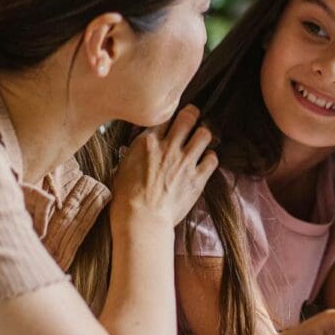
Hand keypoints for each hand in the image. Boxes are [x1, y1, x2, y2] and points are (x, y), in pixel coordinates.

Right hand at [109, 105, 217, 228]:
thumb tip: (139, 149)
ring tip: (200, 140)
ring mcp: (185, 162)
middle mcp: (169, 147)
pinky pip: (212, 159)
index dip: (170, 114)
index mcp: (148, 142)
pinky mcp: (197, 178)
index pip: (165, 116)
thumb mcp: (122, 168)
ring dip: (203, 135)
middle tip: (192, 118)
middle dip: (192, 114)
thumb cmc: (126, 199)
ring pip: (204, 134)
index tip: (173, 118)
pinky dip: (210, 158)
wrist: (141, 219)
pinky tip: (205, 161)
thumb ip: (135, 153)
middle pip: (188, 117)